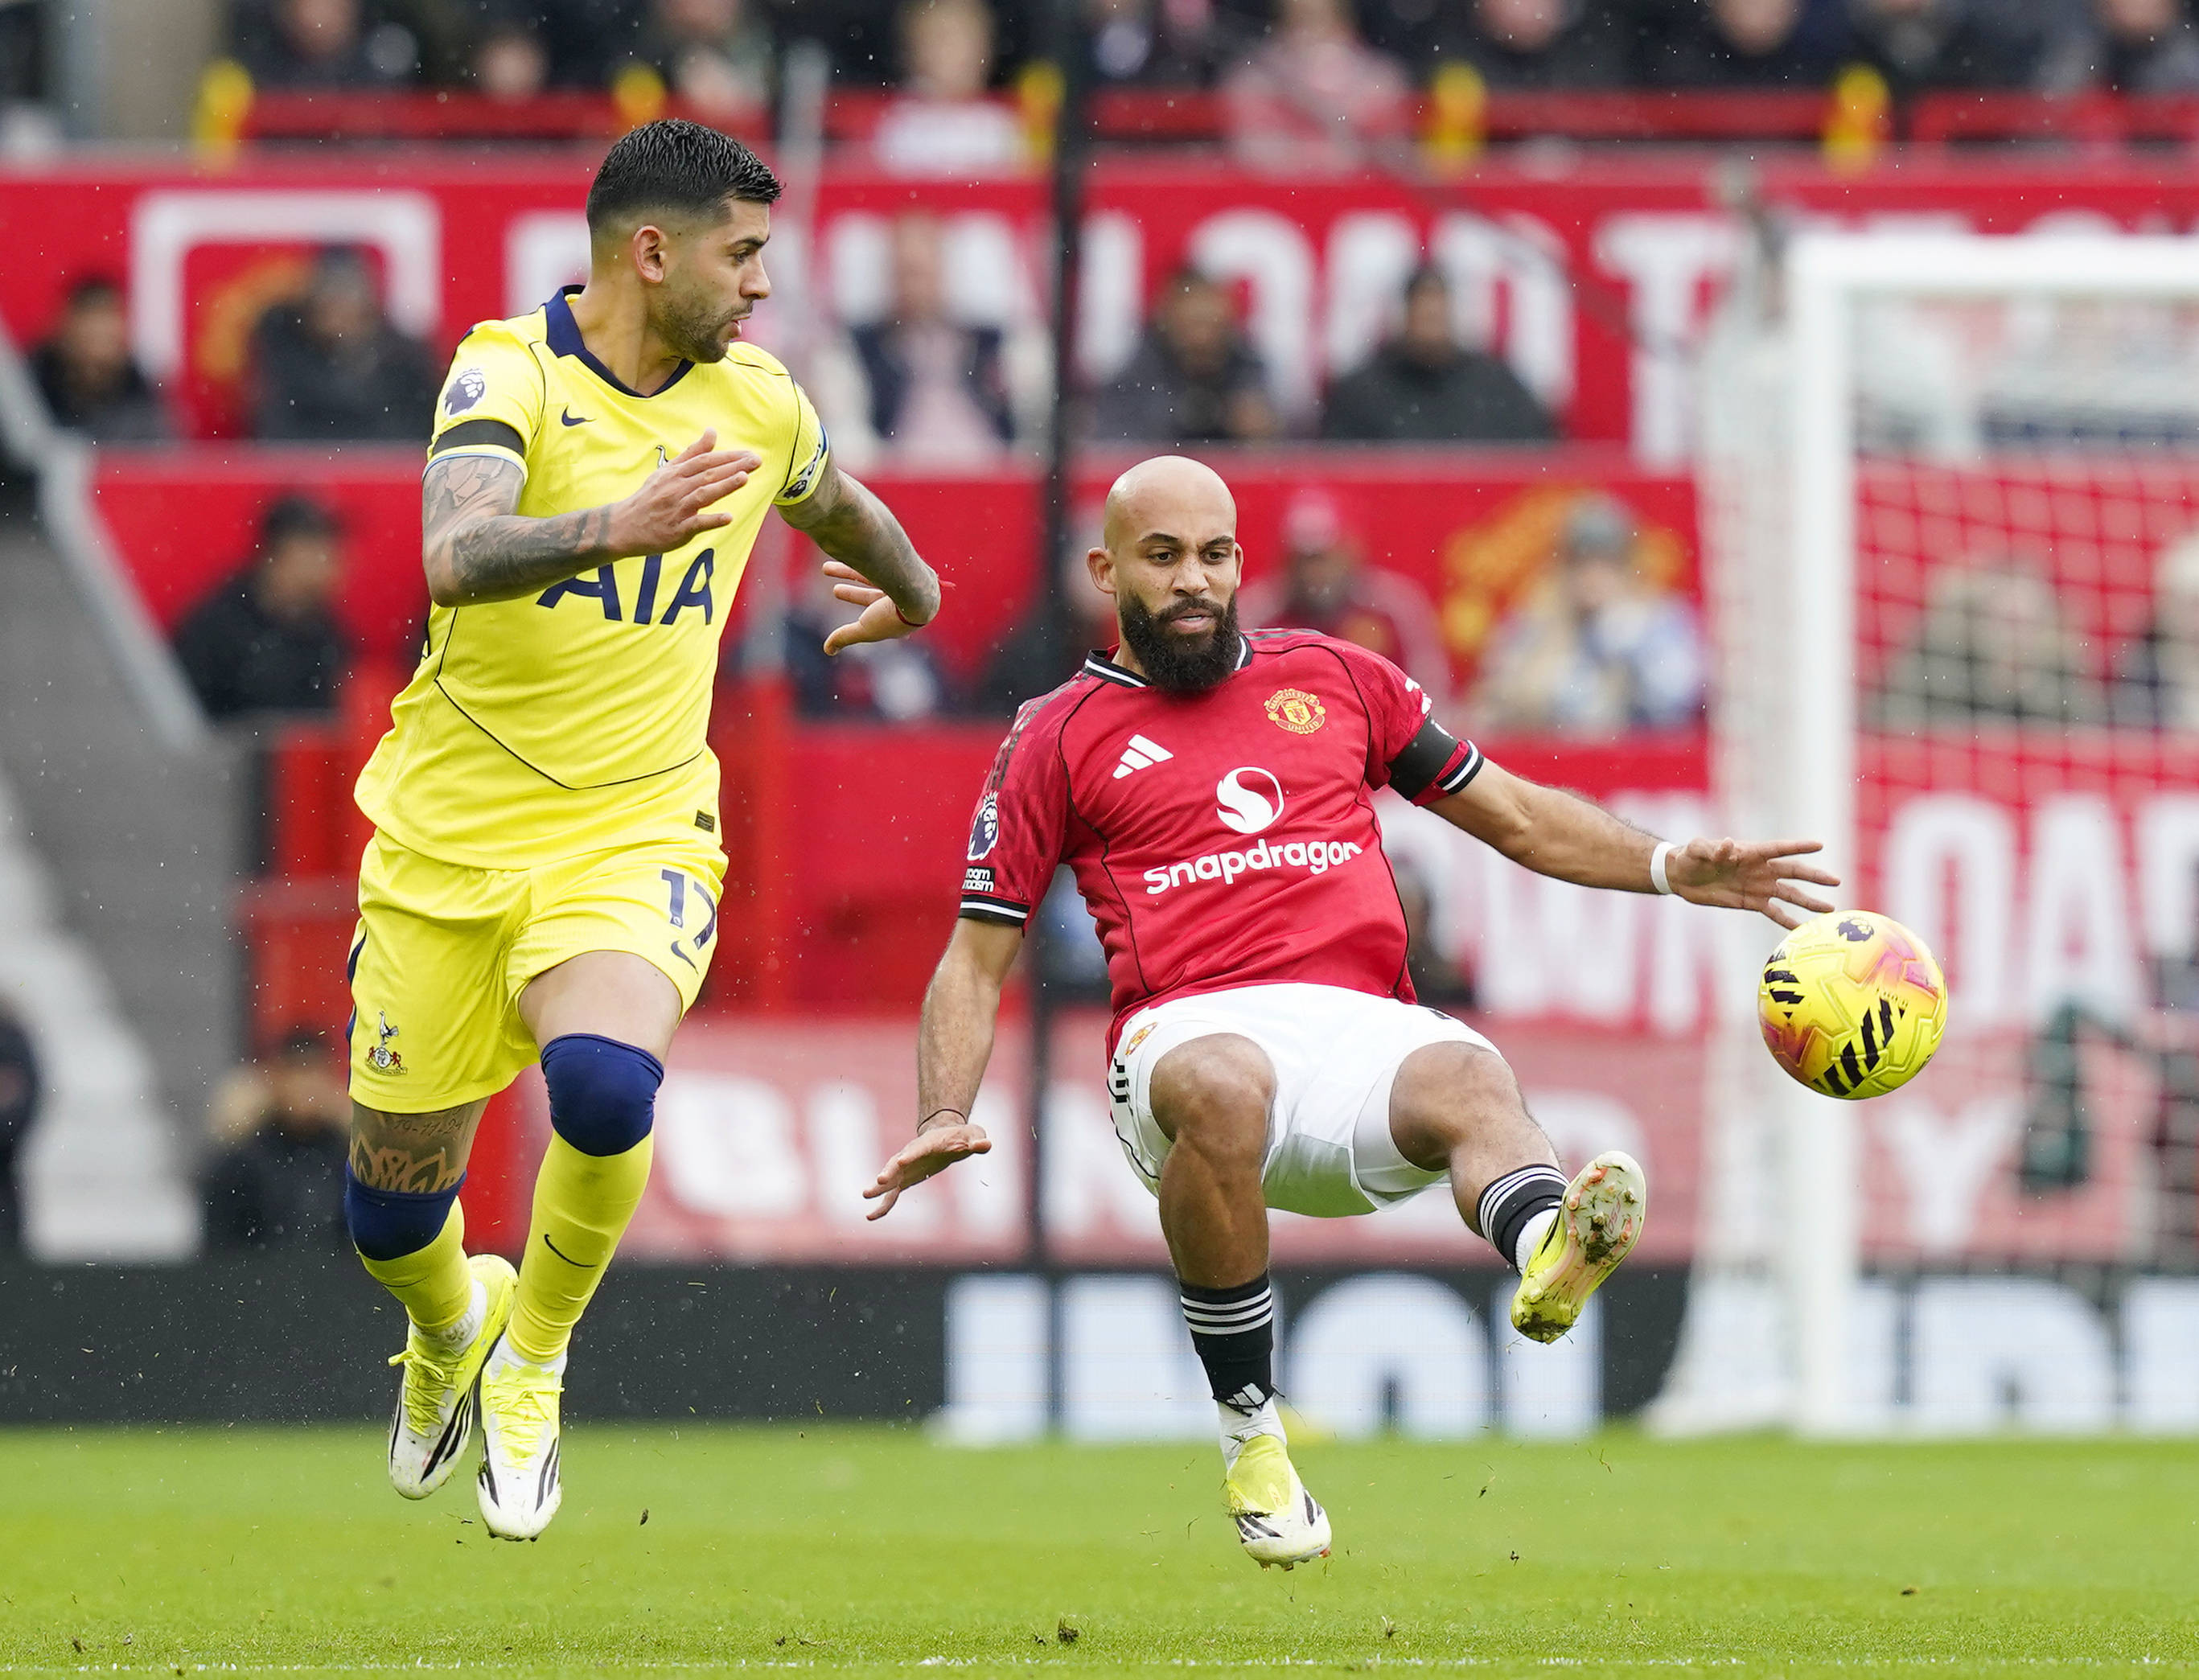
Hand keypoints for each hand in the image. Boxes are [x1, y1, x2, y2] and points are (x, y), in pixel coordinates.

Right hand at [607, 430, 760, 556]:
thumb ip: (692, 453)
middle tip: (756, 461)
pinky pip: (695, 524)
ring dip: (723, 487)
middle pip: (707, 475)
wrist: (623, 526)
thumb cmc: (650, 497)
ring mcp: (677, 509)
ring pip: (702, 495)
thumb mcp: (668, 471)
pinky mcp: (676, 530)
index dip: (728, 456)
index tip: (750, 454)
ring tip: (744, 478)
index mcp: (676, 473)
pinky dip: (711, 520)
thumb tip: (712, 432)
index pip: (706, 461)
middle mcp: (677, 488)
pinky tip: (728, 517)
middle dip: (733, 467)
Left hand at [820, 560, 930, 655]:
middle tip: (834, 590)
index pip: (876, 615)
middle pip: (871, 594)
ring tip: (824, 568)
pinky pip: (882, 559)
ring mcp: (906, 581)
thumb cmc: (893, 615)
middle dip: (851, 592)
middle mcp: (902, 599)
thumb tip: (828, 650)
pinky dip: (864, 557)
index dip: (862, 612)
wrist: (917, 591)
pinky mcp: (905, 563)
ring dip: (848, 571)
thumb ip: (846, 637)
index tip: (840, 595)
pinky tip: (849, 549)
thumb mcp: (865, 628)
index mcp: (897, 616)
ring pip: (874, 574)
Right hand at [862, 1119, 990, 1219]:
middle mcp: (911, 1155)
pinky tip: (871, 1217)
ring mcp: (906, 1167)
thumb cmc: (963, 1136)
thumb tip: (985, 1145)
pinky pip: (891, 1194)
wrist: (947, 1134)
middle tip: (878, 1181)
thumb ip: (978, 1141)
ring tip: (865, 1195)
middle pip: (897, 1162)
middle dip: (888, 1171)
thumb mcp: (974, 1135)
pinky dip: (882, 1205)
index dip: (910, 1155)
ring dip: (879, 1187)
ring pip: (890, 1178)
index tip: (901, 1160)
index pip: (917, 1149)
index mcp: (928, 1143)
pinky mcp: (905, 1179)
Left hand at [1666, 837, 1840, 928]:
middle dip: (1814, 876)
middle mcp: (1760, 869)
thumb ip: (1712, 849)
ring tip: (1830, 910)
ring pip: (1790, 895)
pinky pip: (1774, 913)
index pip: (1779, 848)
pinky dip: (1789, 921)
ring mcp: (1758, 887)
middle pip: (1793, 872)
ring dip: (1809, 902)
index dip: (1798, 847)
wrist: (1681, 876)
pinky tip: (1804, 930)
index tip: (1819, 845)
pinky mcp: (1751, 903)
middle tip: (1836, 881)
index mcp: (1750, 852)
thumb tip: (1727, 845)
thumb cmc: (1689, 856)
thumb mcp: (1696, 849)